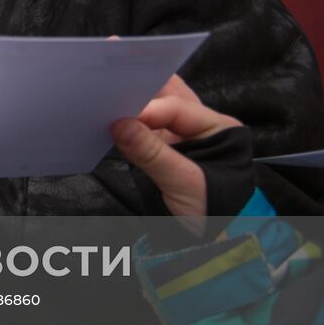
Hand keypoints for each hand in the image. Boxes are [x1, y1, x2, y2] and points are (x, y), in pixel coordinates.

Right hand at [110, 74, 240, 229]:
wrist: (204, 244)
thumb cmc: (209, 213)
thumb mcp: (185, 185)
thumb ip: (153, 154)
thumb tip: (118, 124)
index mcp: (218, 127)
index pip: (179, 108)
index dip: (149, 109)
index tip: (118, 114)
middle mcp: (199, 125)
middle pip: (169, 96)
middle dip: (142, 89)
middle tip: (110, 80)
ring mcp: (178, 137)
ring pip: (154, 108)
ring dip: (132, 104)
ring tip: (104, 96)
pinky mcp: (160, 150)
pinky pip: (142, 129)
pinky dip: (126, 124)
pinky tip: (107, 119)